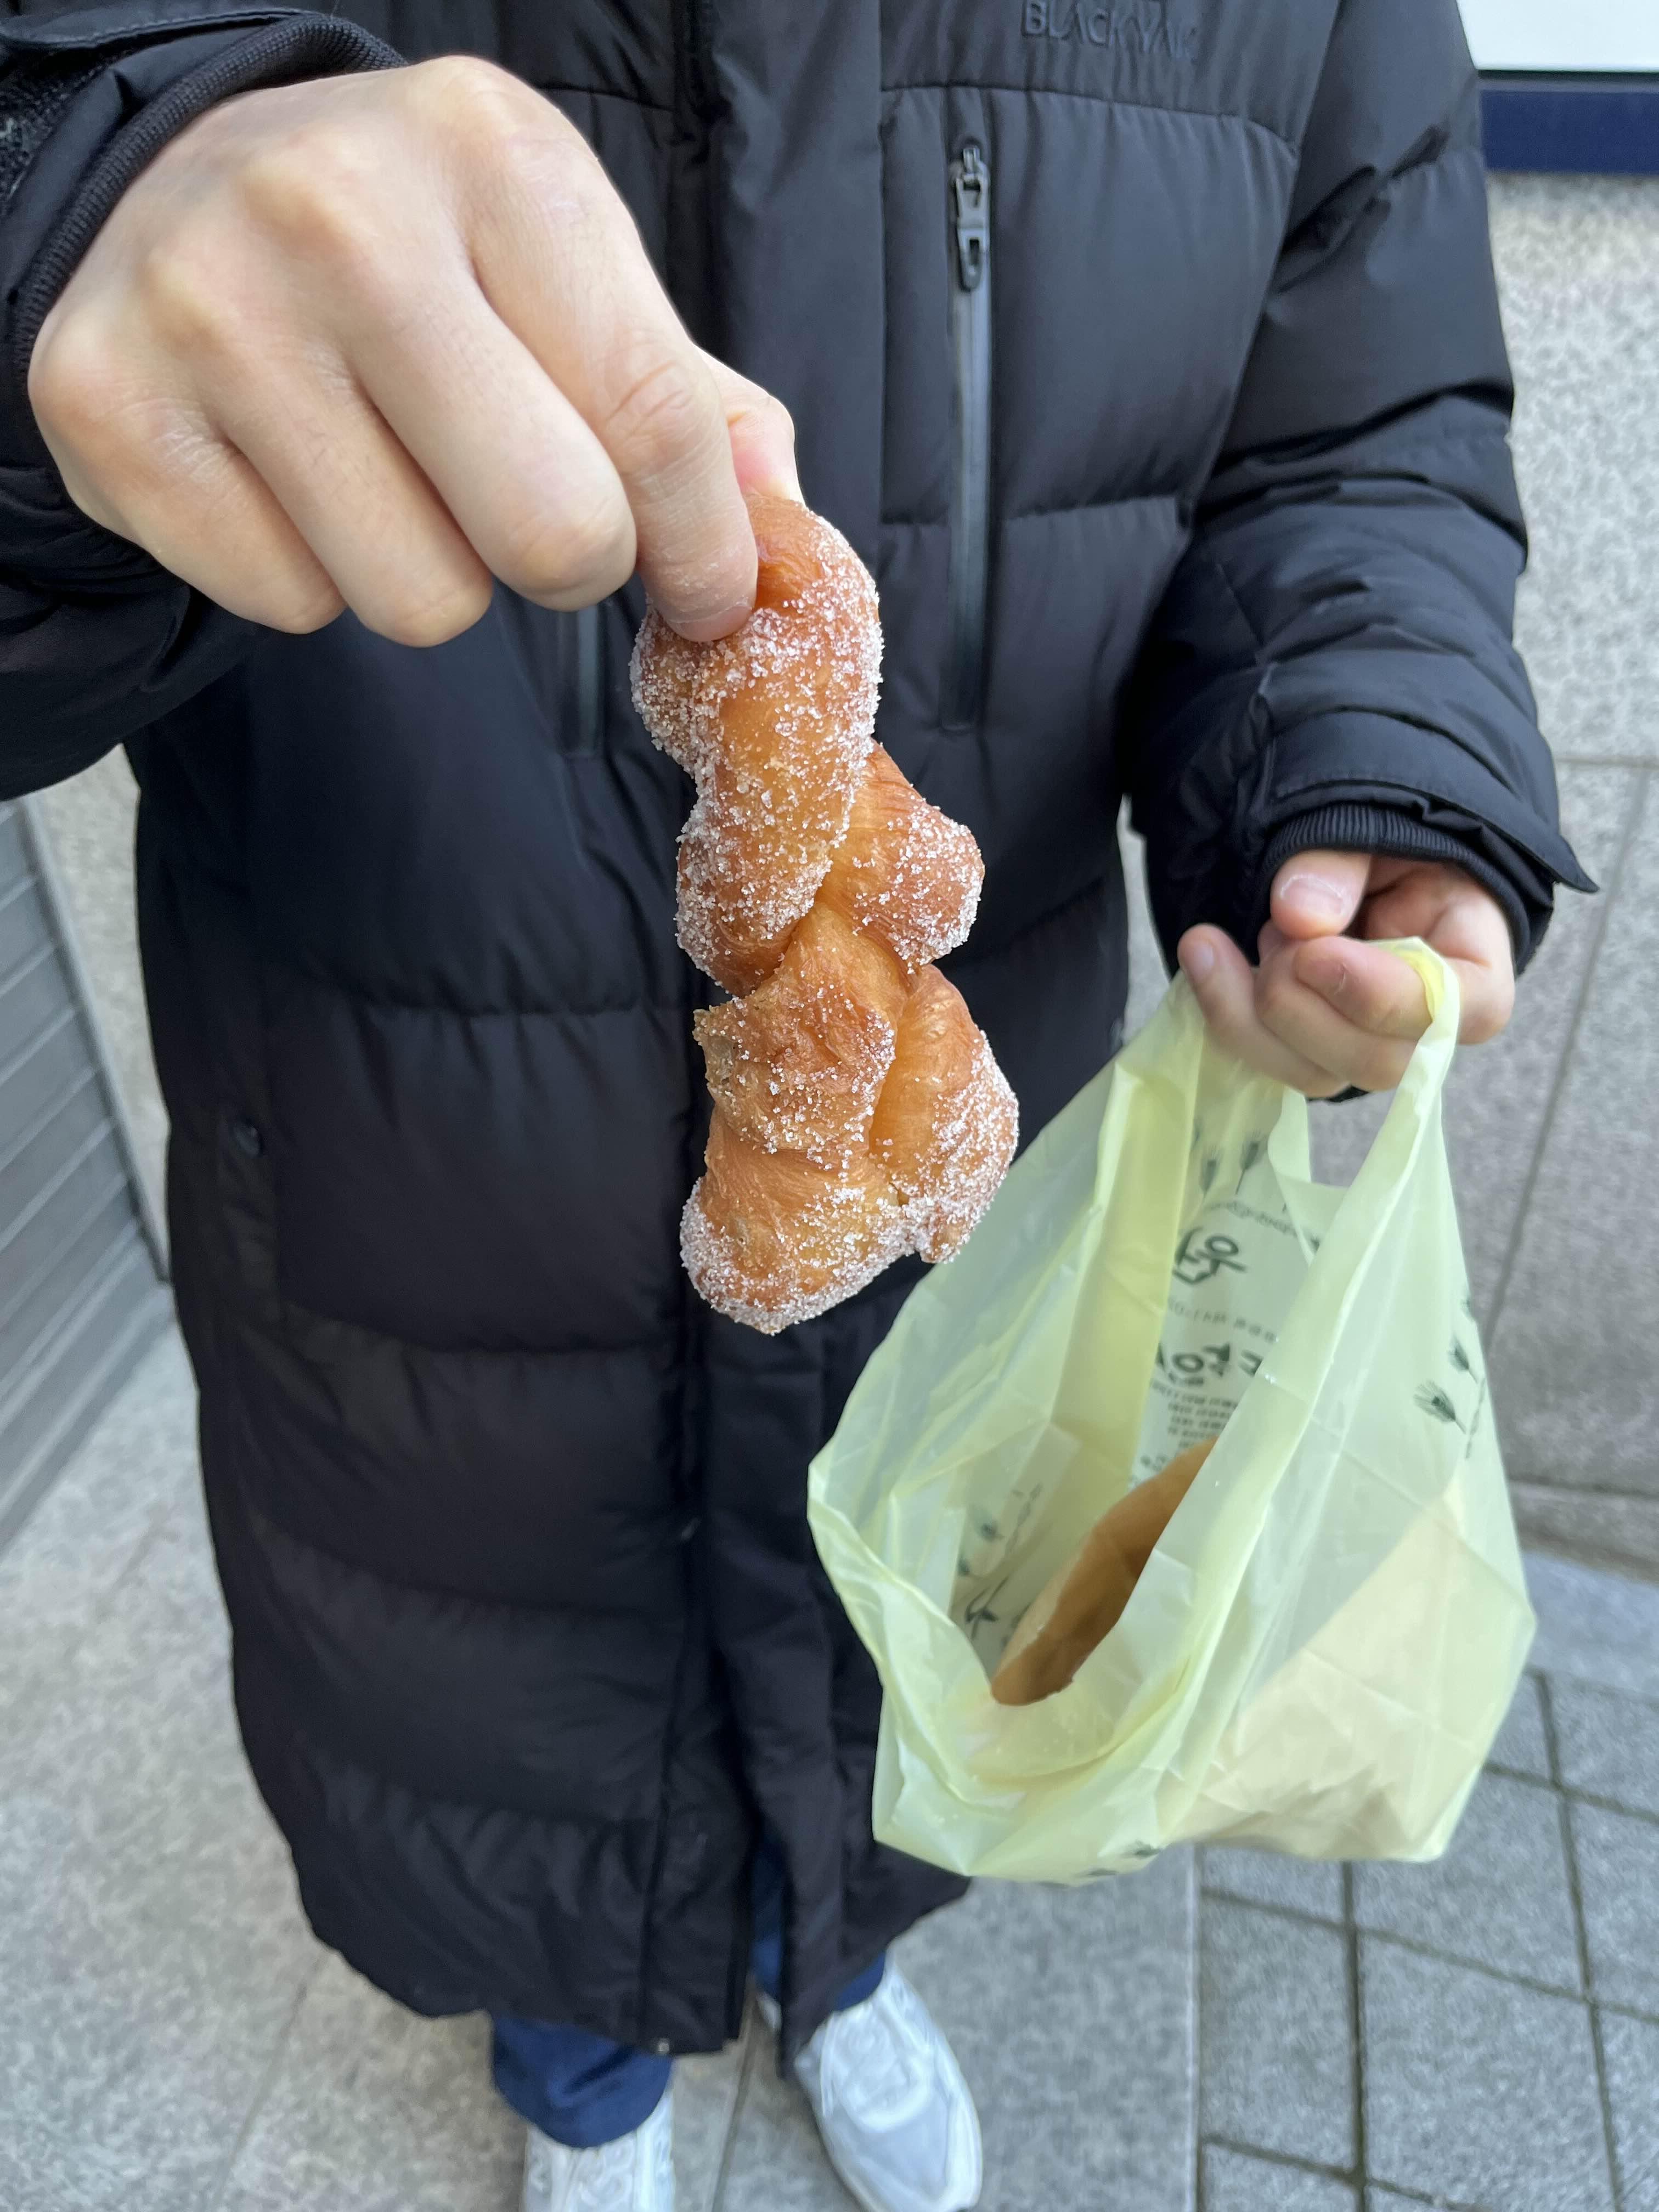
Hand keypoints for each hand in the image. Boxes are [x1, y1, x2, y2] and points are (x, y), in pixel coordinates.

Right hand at [27, 61, 799, 644]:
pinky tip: (285, 472)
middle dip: (566, 562)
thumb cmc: (418, 252)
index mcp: (491, 155)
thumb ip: (690, 402)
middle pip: (551, 536)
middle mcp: (339, 213)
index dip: (705, 547)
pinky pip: (290, 605)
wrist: (178, 196)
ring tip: (385, 467)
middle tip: (524, 513)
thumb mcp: (568, 273)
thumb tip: (781, 526)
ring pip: (419, 600)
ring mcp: (207, 309)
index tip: (709, 596)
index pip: (654, 416)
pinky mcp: (109, 408)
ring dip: (430, 572)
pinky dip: (309, 575)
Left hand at [1176, 850, 1515, 1096]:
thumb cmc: (1380, 840)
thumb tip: (1299, 914)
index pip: (1456, 1010)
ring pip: (1315, 1075)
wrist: (1351, 858)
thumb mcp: (1370, 823)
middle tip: (1273, 931)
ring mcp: (1366, 1046)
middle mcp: (1427, 1025)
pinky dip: (1225, 1012)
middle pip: (1378, 1061)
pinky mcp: (1312, 1053)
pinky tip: (1206, 957)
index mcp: (1473, 962)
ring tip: (1238, 935)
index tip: (1314, 954)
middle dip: (1303, 1005)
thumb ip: (1340, 862)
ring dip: (1253, 1010)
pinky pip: (1269, 1063)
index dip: (1380, 995)